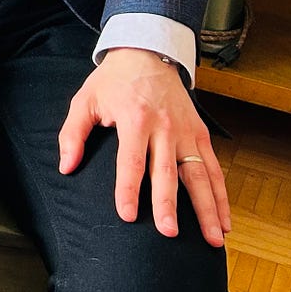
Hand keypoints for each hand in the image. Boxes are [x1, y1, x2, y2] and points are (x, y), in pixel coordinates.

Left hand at [58, 47, 229, 247]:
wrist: (148, 52)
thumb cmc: (114, 81)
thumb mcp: (86, 99)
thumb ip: (72, 133)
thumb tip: (66, 166)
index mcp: (134, 119)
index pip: (131, 161)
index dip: (128, 189)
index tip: (127, 215)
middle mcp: (165, 127)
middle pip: (167, 172)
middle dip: (169, 204)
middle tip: (169, 233)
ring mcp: (187, 131)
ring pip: (200, 174)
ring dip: (207, 208)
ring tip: (213, 239)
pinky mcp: (201, 133)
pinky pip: (214, 168)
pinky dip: (221, 195)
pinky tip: (225, 220)